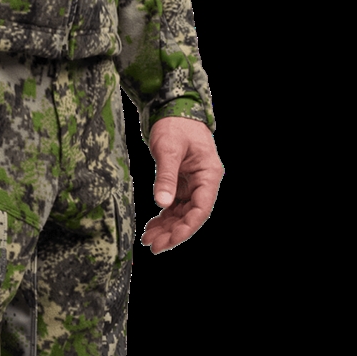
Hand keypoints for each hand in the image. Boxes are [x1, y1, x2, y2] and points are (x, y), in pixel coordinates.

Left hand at [140, 116, 223, 254]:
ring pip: (181, 215)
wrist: (174, 110)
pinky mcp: (182, 185)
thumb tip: (161, 204)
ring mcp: (193, 185)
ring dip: (166, 229)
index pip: (201, 210)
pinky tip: (151, 228)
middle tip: (153, 246)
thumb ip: (166, 177)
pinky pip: (174, 207)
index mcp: (208, 175)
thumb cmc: (176, 125)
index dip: (186, 228)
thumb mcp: (169, 149)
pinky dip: (163, 219)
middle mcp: (203, 183)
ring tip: (148, 240)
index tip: (169, 241)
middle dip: (173, 233)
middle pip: (191, 216)